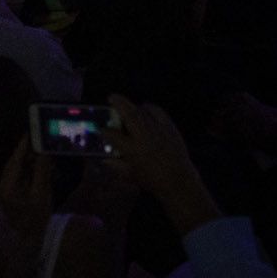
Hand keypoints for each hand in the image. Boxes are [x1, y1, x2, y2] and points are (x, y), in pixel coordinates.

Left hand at [0, 137, 57, 240]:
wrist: (15, 253)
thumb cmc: (29, 224)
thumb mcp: (41, 197)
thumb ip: (42, 173)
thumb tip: (44, 153)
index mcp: (8, 183)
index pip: (16, 158)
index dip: (25, 144)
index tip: (35, 131)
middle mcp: (3, 187)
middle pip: (16, 165)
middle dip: (31, 153)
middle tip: (46, 142)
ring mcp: (6, 196)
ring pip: (19, 174)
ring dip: (33, 165)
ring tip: (49, 157)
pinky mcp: (11, 204)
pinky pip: (22, 184)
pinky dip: (33, 176)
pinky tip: (44, 176)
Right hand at [107, 95, 215, 230]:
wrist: (177, 179)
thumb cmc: (151, 180)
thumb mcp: (129, 175)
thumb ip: (115, 165)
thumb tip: (105, 159)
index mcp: (132, 149)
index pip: (113, 135)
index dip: (104, 131)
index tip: (99, 128)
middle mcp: (144, 135)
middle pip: (130, 115)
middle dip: (119, 104)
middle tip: (111, 97)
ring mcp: (158, 129)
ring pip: (144, 111)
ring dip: (134, 105)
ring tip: (127, 104)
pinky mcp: (170, 127)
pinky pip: (159, 112)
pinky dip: (151, 108)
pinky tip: (146, 108)